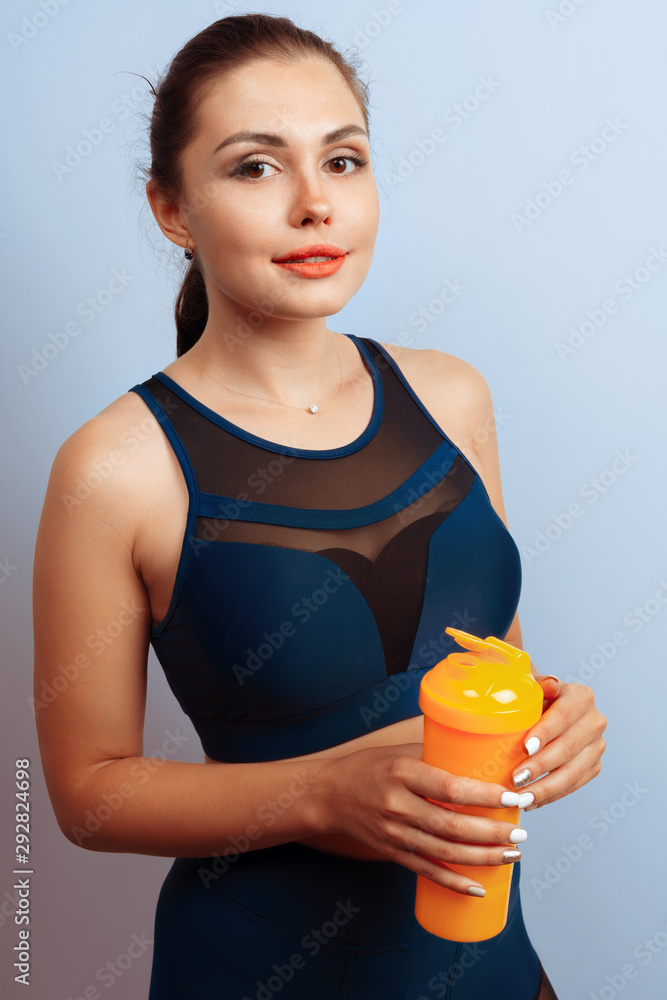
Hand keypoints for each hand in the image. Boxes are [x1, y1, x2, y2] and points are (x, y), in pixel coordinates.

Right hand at [316, 742, 531, 896]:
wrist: (328, 795)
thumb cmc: (368, 767)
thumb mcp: (399, 752)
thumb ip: (435, 756)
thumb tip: (482, 754)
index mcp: (403, 773)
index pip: (451, 788)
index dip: (485, 796)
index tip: (513, 796)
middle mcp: (398, 806)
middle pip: (453, 826)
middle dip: (492, 832)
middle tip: (520, 832)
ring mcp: (394, 833)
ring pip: (445, 852)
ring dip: (482, 857)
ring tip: (511, 854)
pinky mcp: (392, 852)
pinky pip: (427, 871)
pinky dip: (454, 883)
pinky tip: (478, 888)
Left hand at [512, 675, 606, 809]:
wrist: (548, 708)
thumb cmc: (534, 696)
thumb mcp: (533, 684)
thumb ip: (537, 683)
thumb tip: (548, 685)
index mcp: (581, 696)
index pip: (562, 716)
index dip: (544, 733)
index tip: (525, 748)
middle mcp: (595, 721)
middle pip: (567, 748)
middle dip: (540, 766)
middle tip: (516, 780)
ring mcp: (598, 746)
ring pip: (573, 772)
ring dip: (545, 788)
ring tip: (522, 799)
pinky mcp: (595, 766)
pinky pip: (574, 785)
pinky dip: (552, 795)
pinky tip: (532, 801)